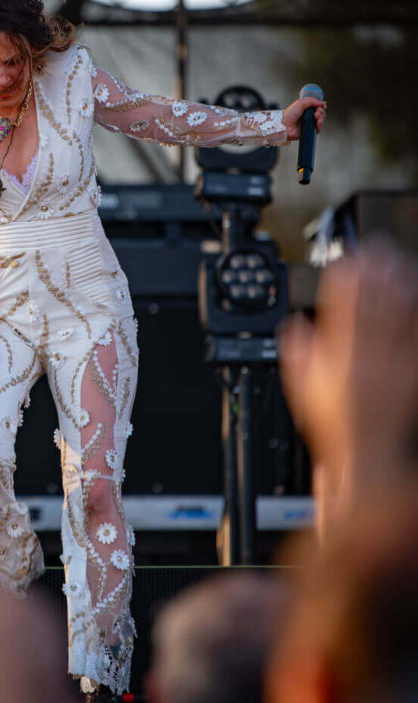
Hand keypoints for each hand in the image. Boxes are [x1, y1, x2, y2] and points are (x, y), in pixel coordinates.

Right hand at [279, 243, 417, 533]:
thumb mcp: (301, 386)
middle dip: (374, 270)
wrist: (366, 455)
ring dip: (397, 283)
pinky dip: (416, 312)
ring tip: (398, 261)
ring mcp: (393, 360)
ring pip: (397, 312)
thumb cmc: (333, 425)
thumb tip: (296, 327)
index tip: (348, 257)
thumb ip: (298, 351)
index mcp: (337, 351)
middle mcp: (367, 351)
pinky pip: (415, 335)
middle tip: (376, 247)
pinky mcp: (412, 372)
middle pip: (372, 300)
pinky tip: (416, 297)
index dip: (345, 276)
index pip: (341, 303)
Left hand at [283, 97, 326, 141]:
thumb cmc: (289, 115)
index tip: (322, 105)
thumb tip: (322, 102)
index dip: (321, 106)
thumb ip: (312, 101)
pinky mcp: (309, 131)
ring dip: (321, 116)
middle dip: (321, 111)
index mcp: (306, 110)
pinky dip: (320, 124)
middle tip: (317, 110)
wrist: (284, 125)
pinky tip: (317, 121)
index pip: (318, 107)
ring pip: (321, 120)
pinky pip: (318, 128)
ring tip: (316, 115)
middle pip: (321, 114)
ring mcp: (309, 124)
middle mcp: (308, 117)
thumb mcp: (300, 103)